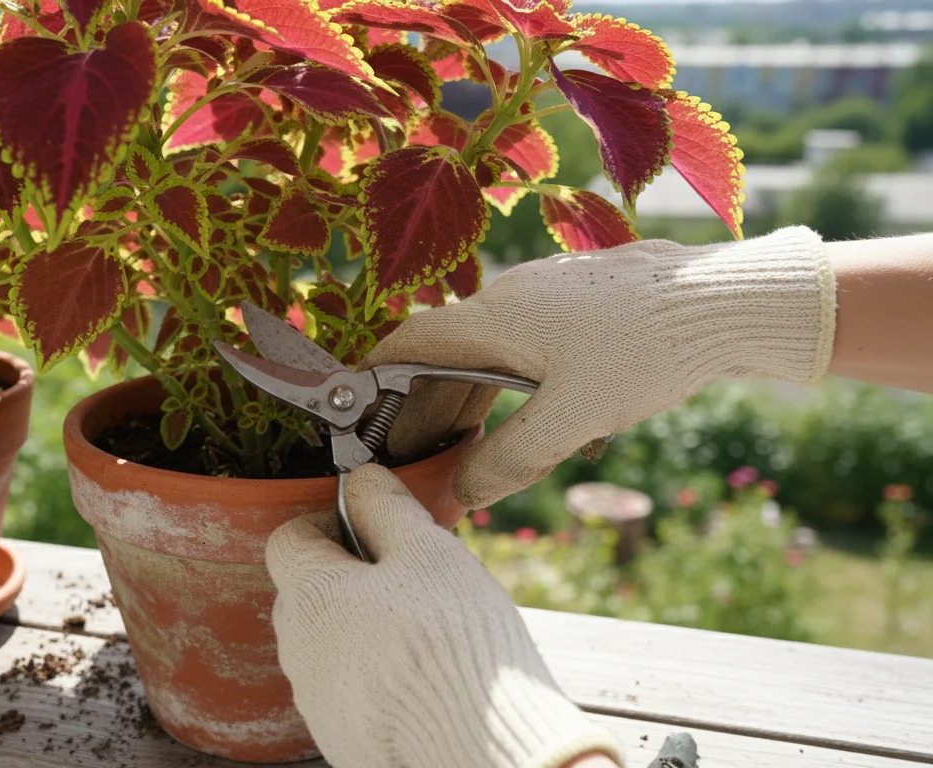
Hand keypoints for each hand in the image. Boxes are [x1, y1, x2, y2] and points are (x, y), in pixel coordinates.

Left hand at [267, 464, 622, 767]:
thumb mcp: (430, 554)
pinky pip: (347, 689)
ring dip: (365, 627)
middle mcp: (296, 650)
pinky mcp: (338, 737)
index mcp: (308, 595)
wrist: (480, 751)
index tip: (379, 528)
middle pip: (308, 591)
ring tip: (429, 634)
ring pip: (329, 642)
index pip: (289, 537)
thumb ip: (388, 509)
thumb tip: (363, 479)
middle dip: (353, 575)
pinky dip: (376, 676)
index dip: (333, 521)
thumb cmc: (456, 646)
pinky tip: (425, 679)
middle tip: (415, 580)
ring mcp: (314, 701)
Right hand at [364, 226, 834, 508]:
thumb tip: (465, 494)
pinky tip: (559, 423)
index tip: (358, 409)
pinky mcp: (589, 299)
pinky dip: (524, 383)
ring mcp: (554, 292)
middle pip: (450, 351)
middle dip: (431, 403)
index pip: (409, 340)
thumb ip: (511, 459)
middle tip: (423, 453)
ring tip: (483, 449)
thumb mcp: (574, 418)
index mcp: (495, 317)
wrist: (732, 299)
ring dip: (481, 398)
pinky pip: (537, 344)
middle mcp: (514, 295)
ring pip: (496, 349)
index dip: (376, 374)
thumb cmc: (647, 352)